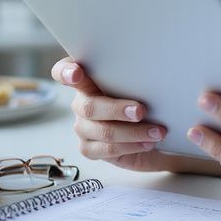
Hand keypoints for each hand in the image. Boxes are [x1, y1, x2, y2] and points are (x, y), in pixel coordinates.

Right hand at [50, 58, 173, 172]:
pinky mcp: (89, 148)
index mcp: (89, 79)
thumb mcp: (144, 86)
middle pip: (90, 106)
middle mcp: (81, 102)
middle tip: (141, 111)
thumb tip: (156, 74)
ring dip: (133, 132)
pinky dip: (131, 146)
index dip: (66, 71)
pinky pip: (106, 150)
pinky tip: (147, 143)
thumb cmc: (147, 101)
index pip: (64, 70)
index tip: (76, 73)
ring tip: (157, 132)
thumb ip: (137, 78)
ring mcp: (83, 126)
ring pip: (103, 130)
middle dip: (117, 109)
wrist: (153, 133)